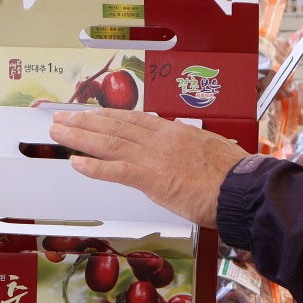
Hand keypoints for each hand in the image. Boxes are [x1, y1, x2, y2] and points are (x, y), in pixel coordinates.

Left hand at [50, 109, 245, 228]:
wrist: (242, 190)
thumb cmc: (233, 176)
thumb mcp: (209, 150)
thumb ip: (189, 149)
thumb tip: (183, 152)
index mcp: (175, 132)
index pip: (134, 118)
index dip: (108, 115)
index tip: (91, 113)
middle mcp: (161, 140)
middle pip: (115, 125)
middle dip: (85, 121)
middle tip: (62, 118)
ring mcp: (156, 158)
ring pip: (110, 142)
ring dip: (80, 138)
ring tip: (60, 133)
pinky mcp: (155, 179)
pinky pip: (117, 171)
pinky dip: (94, 167)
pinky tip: (76, 163)